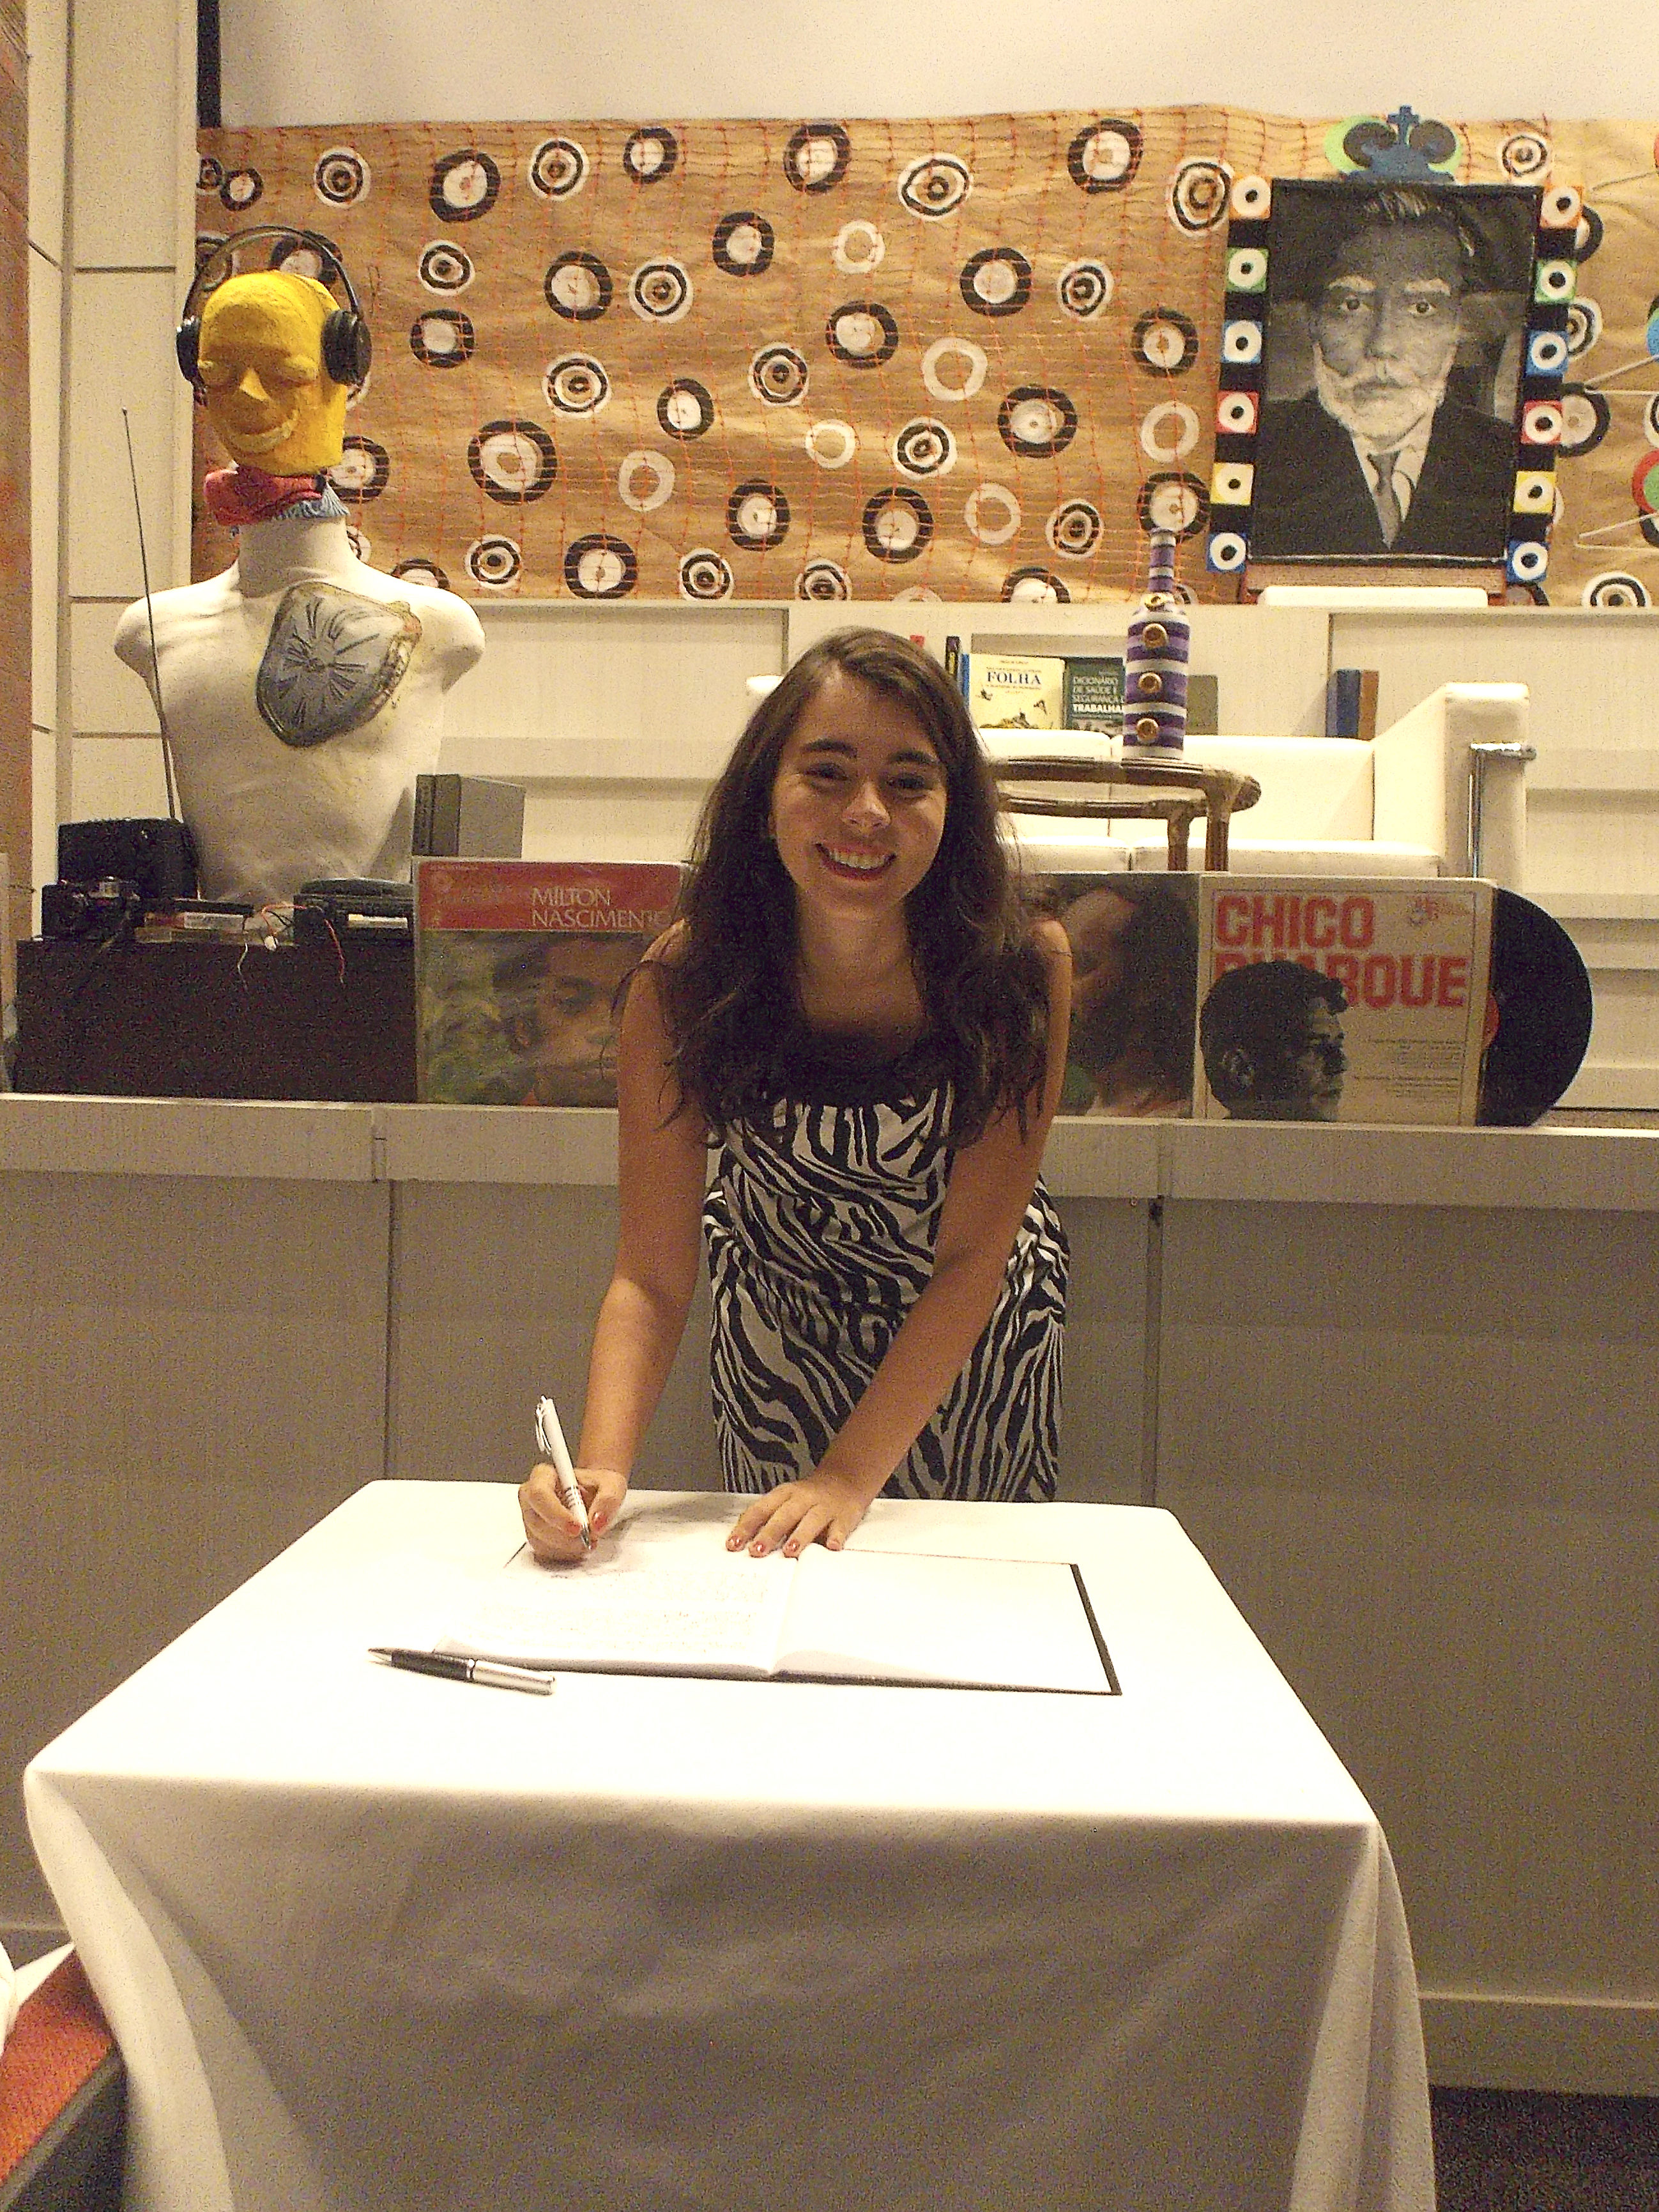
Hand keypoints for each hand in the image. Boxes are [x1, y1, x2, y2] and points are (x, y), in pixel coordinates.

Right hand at [520, 1463, 627, 1563]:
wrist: (595, 1496)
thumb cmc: (596, 1486)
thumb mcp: (611, 1483)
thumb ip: (608, 1499)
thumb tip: (596, 1521)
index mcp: (544, 1476)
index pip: (539, 1494)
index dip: (556, 1514)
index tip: (578, 1527)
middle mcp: (532, 1497)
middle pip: (537, 1522)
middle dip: (565, 1536)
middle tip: (589, 1537)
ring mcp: (530, 1519)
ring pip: (539, 1541)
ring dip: (567, 1547)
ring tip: (588, 1539)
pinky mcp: (536, 1537)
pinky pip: (545, 1552)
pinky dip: (565, 1554)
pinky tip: (579, 1545)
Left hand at [726, 1471, 874, 1558]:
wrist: (845, 1480)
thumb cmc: (809, 1497)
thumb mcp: (785, 1501)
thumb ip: (768, 1518)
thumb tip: (743, 1541)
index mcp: (784, 1495)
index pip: (761, 1510)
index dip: (746, 1527)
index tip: (734, 1544)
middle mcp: (803, 1499)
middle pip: (784, 1515)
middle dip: (769, 1533)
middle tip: (757, 1551)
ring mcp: (824, 1507)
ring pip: (811, 1520)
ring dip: (800, 1535)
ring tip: (790, 1552)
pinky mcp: (844, 1517)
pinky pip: (840, 1527)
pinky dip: (836, 1536)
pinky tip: (831, 1546)